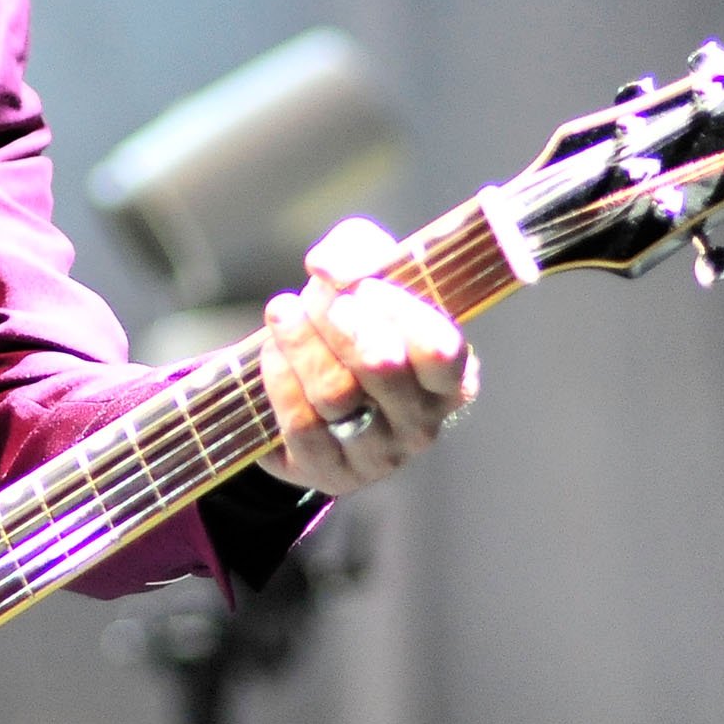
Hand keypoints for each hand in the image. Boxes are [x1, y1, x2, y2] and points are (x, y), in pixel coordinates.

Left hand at [255, 217, 479, 495]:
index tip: (362, 285)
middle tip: (316, 297)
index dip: (396, 309)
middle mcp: (422, 422)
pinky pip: (302, 422)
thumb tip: (329, 266)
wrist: (299, 390)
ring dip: (301, 343)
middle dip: (339, 321)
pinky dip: (280, 378)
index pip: (439, 347)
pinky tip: (272, 352)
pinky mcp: (331, 472)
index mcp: (450, 376)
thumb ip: (356, 251)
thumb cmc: (346, 327)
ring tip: (282, 313)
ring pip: (336, 393)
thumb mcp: (360, 276)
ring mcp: (378, 454)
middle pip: (381, 365)